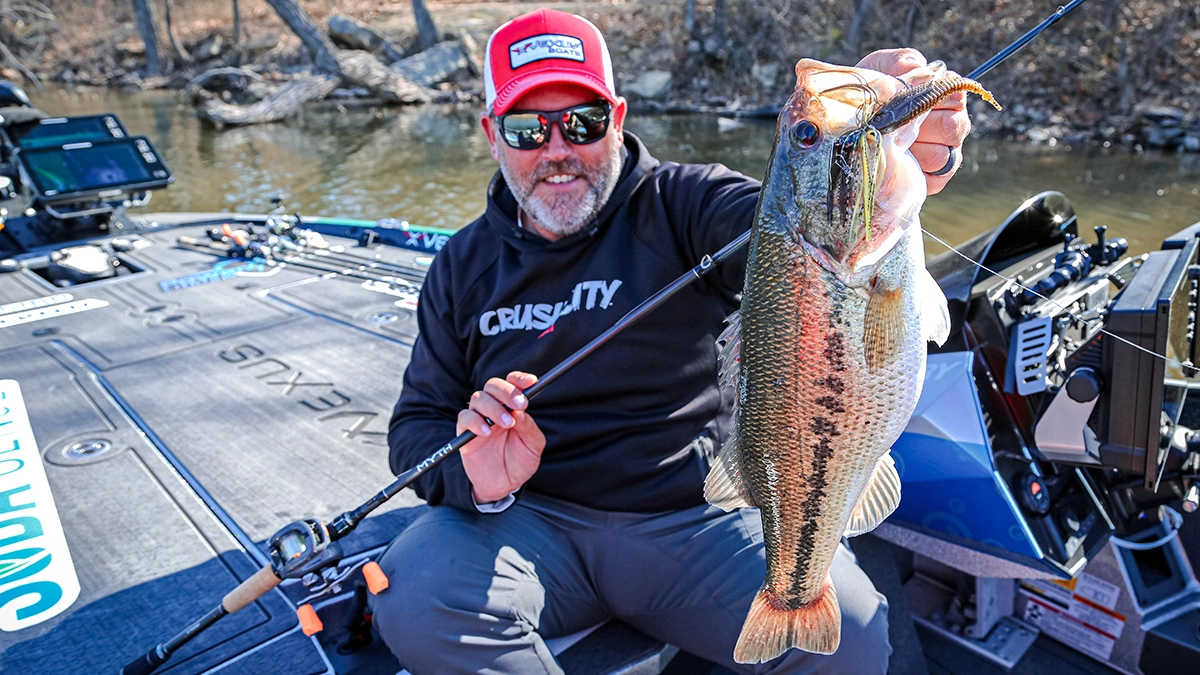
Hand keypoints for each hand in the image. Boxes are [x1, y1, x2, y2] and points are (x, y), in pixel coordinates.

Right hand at [457, 371, 544, 503]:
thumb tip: (520, 410)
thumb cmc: (520, 462)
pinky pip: (464, 418)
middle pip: (493, 385)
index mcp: (511, 407)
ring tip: (506, 424)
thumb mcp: (533, 445)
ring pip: (478, 398)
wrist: (505, 485)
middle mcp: (494, 408)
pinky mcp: (465, 432)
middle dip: (507, 391)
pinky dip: (475, 421)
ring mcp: (479, 418)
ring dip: (493, 407)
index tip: (531, 381)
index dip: (519, 379)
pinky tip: (487, 432)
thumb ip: (528, 426)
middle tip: (520, 404)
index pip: (512, 383)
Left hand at [856, 48, 971, 194]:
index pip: (956, 93)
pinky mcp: (937, 176)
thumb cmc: (865, 97)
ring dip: (917, 148)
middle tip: (895, 125)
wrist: (844, 132)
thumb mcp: (877, 69)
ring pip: (946, 152)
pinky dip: (920, 167)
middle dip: (921, 126)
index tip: (906, 99)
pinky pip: (941, 172)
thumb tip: (924, 70)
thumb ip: (902, 62)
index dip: (932, 97)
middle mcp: (950, 122)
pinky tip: (901, 160)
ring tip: (894, 143)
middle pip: (956, 126)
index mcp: (941, 95)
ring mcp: (946, 150)